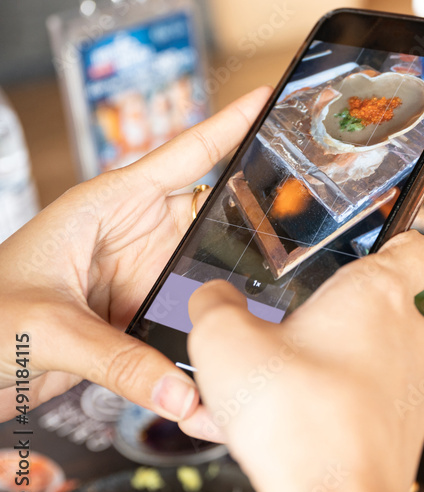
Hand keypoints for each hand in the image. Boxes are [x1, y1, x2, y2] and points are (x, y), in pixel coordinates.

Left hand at [0, 87, 271, 421]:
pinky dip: (208, 339)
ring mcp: (140, 278)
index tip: (271, 99)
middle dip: (255, 224)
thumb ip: (120, 362)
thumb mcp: (48, 330)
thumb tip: (186, 392)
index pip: (184, 155)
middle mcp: (132, 236)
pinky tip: (227, 355)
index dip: (230, 125)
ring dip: (230, 296)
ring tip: (273, 308)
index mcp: (107, 205)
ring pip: (209, 276)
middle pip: (212, 220)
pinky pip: (189, 324)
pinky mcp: (140, 319)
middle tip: (306, 229)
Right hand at [181, 231, 423, 491]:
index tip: (376, 243)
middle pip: (376, 309)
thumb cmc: (298, 422)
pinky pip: (368, 404)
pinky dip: (330, 408)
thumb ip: (214, 305)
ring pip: (366, 362)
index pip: (416, 245)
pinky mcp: (407, 428)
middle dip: (327, 321)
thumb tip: (212, 297)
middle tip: (283, 337)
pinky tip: (283, 428)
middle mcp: (410, 334)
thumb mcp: (224, 343)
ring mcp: (416, 384)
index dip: (396, 240)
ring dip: (320, 368)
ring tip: (267, 394)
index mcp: (379, 292)